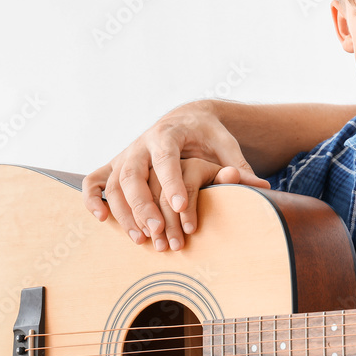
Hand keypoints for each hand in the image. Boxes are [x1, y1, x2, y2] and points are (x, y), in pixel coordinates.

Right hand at [81, 101, 268, 249]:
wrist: (185, 117)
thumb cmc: (208, 135)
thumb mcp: (226, 144)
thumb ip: (239, 165)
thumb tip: (263, 187)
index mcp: (169, 134)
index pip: (166, 158)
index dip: (171, 182)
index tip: (181, 207)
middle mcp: (142, 143)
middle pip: (134, 173)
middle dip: (144, 204)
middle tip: (158, 231)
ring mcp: (125, 154)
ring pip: (114, 182)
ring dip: (124, 211)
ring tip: (142, 239)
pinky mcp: (115, 164)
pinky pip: (94, 180)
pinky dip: (92, 199)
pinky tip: (102, 220)